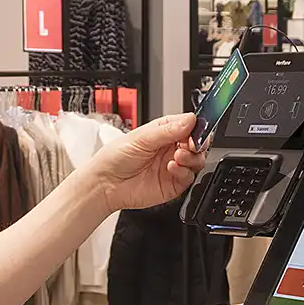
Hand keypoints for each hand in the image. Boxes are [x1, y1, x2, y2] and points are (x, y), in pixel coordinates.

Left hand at [78, 113, 205, 211]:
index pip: (189, 125)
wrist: (105, 184)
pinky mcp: (174, 184)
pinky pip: (189, 177)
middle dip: (198, 143)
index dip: (196, 126)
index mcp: (164, 132)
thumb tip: (189, 120)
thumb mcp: (141, 138)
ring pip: (197, 160)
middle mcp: (170, 148)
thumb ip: (167, 130)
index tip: (197, 128)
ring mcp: (173, 166)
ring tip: (178, 156)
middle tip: (191, 144)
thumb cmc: (115, 158)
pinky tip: (172, 168)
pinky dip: (184, 172)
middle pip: (197, 143)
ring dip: (192, 157)